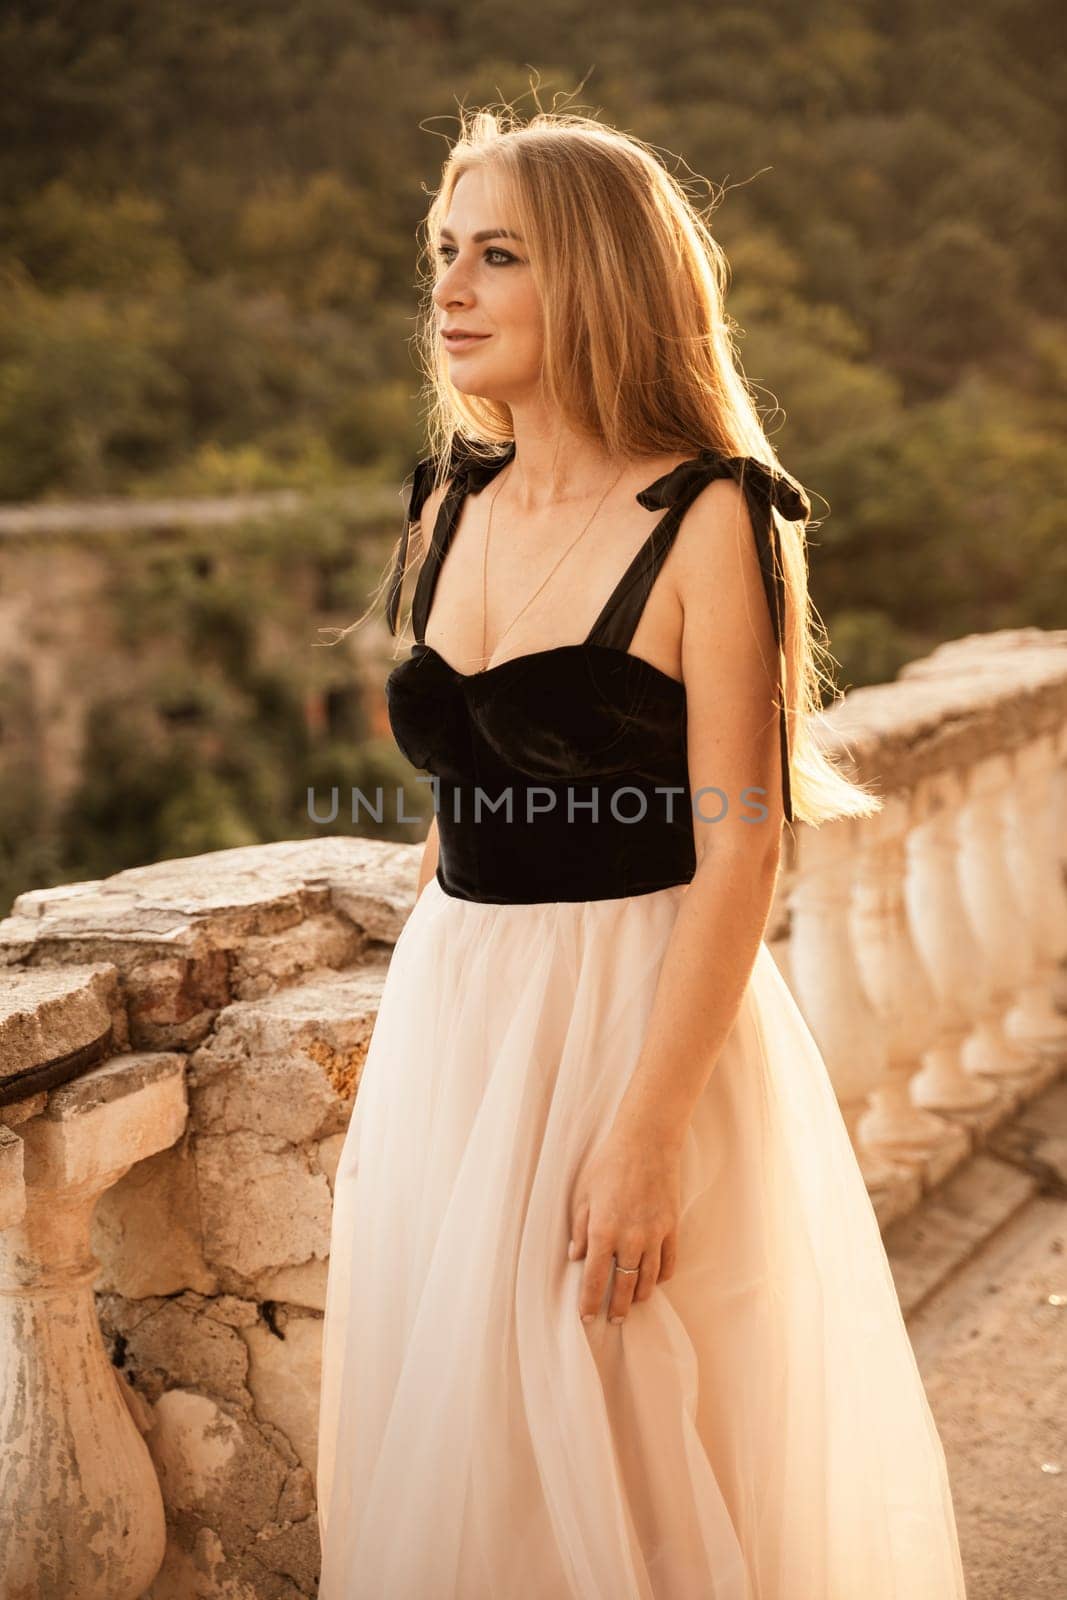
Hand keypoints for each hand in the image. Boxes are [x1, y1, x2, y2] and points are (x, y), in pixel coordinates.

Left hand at [567, 1124, 680, 1324]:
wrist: (646, 1142)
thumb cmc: (609, 1164)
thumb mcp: (584, 1194)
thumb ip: (580, 1228)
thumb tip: (575, 1256)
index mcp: (603, 1231)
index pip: (595, 1279)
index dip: (590, 1302)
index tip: (586, 1317)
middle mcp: (630, 1239)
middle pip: (624, 1286)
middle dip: (617, 1308)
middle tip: (613, 1320)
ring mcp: (654, 1235)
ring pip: (648, 1280)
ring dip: (640, 1296)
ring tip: (634, 1305)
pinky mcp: (671, 1227)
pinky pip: (668, 1262)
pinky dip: (661, 1277)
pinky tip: (654, 1281)